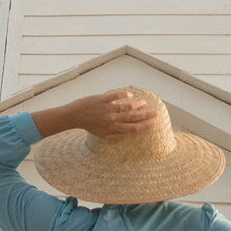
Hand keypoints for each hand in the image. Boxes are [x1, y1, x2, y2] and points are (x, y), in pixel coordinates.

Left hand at [32, 90, 157, 139]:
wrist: (74, 116)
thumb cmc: (89, 125)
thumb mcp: (102, 135)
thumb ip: (115, 136)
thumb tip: (128, 135)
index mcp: (113, 129)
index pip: (133, 128)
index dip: (144, 126)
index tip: (154, 124)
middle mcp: (112, 120)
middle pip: (133, 118)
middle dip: (146, 116)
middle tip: (156, 113)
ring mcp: (108, 109)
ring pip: (126, 107)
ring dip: (137, 105)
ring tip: (145, 103)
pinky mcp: (102, 100)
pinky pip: (115, 96)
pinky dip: (123, 95)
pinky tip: (130, 94)